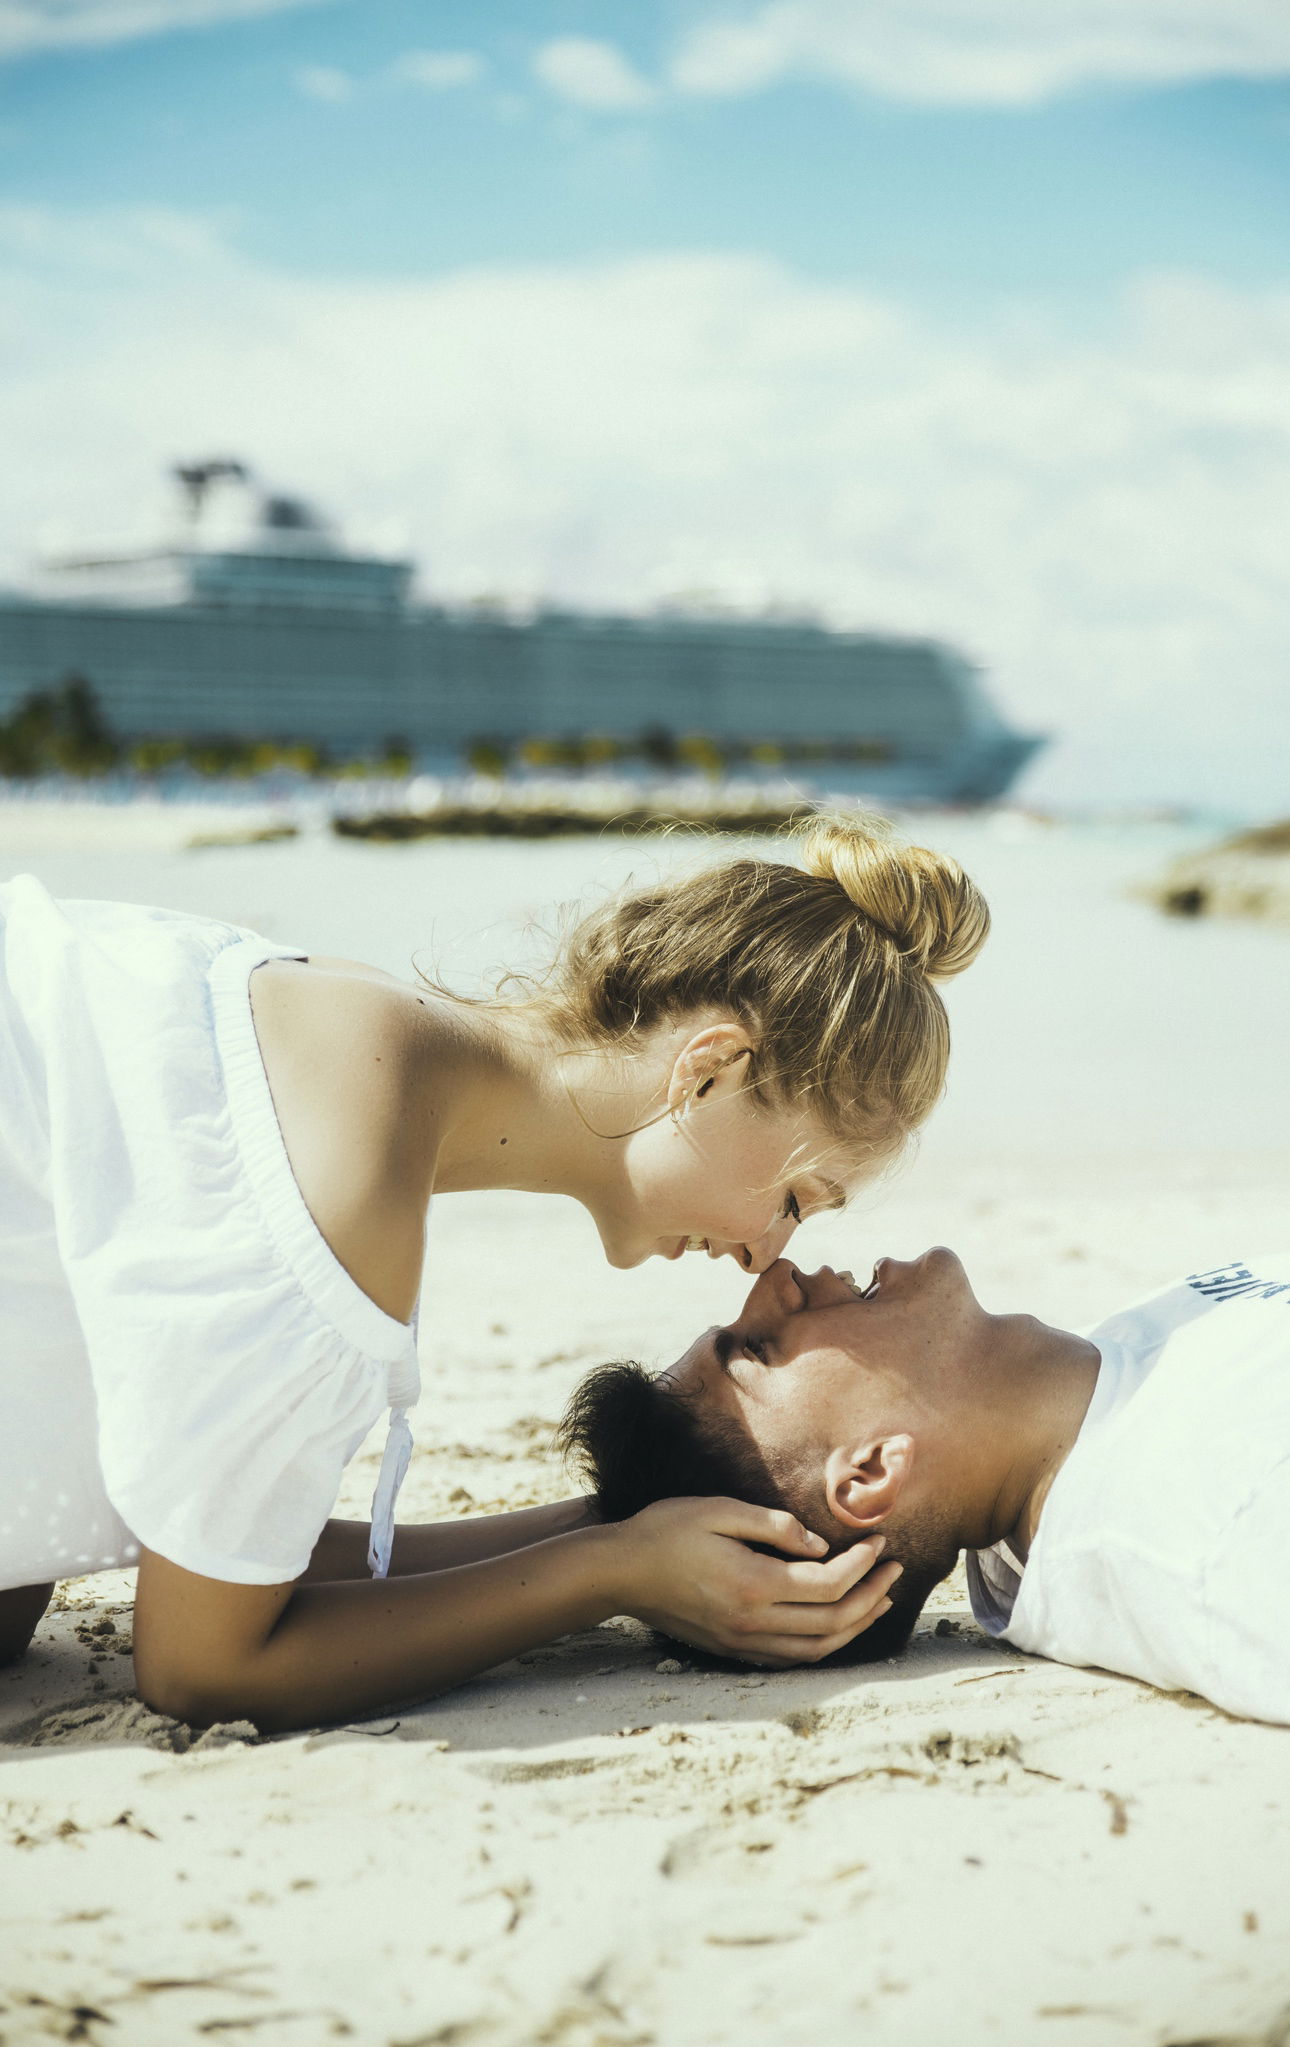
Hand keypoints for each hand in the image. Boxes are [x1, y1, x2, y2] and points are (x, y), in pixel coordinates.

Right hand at [608, 1495, 902, 1665]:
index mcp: (753, 1585)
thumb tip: (820, 1546)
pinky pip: (791, 1659)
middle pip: (832, 1623)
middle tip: (894, 1570)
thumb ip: (774, 1525)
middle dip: (871, 1596)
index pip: (828, 1585)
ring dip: (854, 1627)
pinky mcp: (732, 1650)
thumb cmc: (666, 1531)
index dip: (862, 1565)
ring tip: (879, 1601)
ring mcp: (742, 1642)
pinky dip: (823, 1646)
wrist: (620, 1572)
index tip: (879, 1542)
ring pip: (816, 1650)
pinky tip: (835, 1627)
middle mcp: (753, 1622)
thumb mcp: (719, 1509)